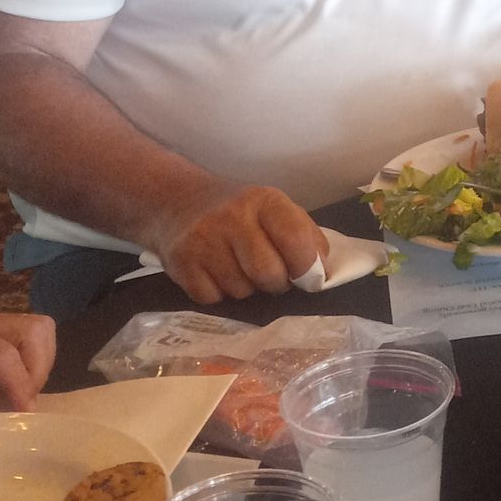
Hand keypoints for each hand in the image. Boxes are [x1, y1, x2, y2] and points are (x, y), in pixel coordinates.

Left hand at [0, 309, 56, 422]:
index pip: (2, 352)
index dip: (19, 383)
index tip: (24, 415)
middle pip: (31, 331)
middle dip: (35, 371)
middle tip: (23, 405)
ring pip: (38, 331)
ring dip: (39, 366)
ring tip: (21, 397)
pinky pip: (32, 340)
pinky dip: (34, 364)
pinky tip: (16, 388)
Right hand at [151, 183, 327, 304]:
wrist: (177, 202)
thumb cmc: (238, 212)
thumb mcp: (274, 210)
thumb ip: (304, 236)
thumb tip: (323, 271)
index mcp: (264, 201)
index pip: (295, 238)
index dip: (307, 266)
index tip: (309, 278)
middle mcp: (232, 217)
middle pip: (268, 273)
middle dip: (276, 283)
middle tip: (270, 275)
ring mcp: (203, 241)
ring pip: (241, 291)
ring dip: (246, 288)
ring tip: (238, 268)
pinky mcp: (180, 264)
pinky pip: (213, 299)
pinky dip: (219, 294)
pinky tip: (215, 274)